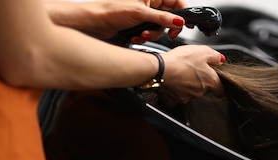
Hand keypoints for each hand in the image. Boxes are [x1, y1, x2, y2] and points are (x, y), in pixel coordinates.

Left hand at [45, 0, 187, 39]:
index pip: (176, 2)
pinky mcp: (138, 24)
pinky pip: (149, 32)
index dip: (181, 13)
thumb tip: (179, 21)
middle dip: (164, 27)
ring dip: (152, 33)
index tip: (184, 24)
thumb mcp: (141, 13)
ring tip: (142, 34)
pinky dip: (144, 36)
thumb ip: (163, 18)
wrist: (93, 23)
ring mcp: (143, 14)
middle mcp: (149, 3)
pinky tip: (136, 37)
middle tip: (167, 34)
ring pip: (159, 27)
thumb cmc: (110, 10)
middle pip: (169, 16)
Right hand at [157, 45, 225, 106]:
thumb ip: (215, 56)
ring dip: (187, 84)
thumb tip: (220, 60)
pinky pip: (176, 96)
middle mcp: (200, 92)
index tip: (215, 80)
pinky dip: (175, 90)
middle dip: (200, 81)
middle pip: (204, 90)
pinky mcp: (173, 100)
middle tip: (192, 69)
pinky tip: (172, 81)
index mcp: (210, 82)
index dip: (218, 84)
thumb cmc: (181, 60)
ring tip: (180, 72)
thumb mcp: (202, 51)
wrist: (159, 70)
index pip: (221, 90)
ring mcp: (186, 97)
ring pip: (191, 93)